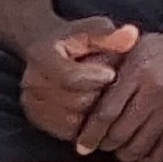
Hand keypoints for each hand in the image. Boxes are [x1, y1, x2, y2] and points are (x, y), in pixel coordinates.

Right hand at [18, 18, 135, 142]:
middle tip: (108, 84)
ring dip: (94, 110)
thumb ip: (110, 34)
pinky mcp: (37, 120)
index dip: (96, 78)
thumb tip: (131, 35)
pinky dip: (85, 123)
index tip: (112, 73)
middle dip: (99, 93)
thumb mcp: (93, 29)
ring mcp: (32, 103)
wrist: (50, 50)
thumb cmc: (77, 39)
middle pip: (77, 101)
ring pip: (74, 120)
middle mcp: (31, 81)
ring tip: (99, 93)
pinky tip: (91, 107)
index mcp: (42, 55)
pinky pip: (69, 132)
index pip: (71, 77)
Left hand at [72, 27, 162, 161]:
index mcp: (139, 71)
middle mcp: (155, 91)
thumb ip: (108, 65)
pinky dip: (145, 156)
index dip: (90, 133)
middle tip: (98, 143)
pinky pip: (160, 150)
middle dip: (104, 143)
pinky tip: (138, 148)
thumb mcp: (133, 47)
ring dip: (123, 152)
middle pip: (120, 133)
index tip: (82, 144)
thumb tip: (80, 86)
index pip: (107, 111)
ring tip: (117, 145)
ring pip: (138, 146)